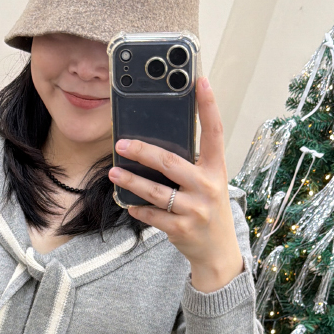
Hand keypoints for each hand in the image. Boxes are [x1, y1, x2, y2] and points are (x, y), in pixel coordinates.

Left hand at [108, 77, 244, 292]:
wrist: (219, 252)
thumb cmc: (209, 210)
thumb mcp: (209, 184)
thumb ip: (191, 165)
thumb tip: (155, 147)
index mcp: (216, 169)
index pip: (214, 131)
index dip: (209, 105)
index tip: (200, 81)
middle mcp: (208, 187)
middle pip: (170, 163)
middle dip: (142, 152)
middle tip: (121, 143)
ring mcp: (195, 209)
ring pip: (155, 191)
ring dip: (130, 181)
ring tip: (114, 172)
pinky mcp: (181, 228)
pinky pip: (151, 214)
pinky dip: (138, 208)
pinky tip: (130, 203)